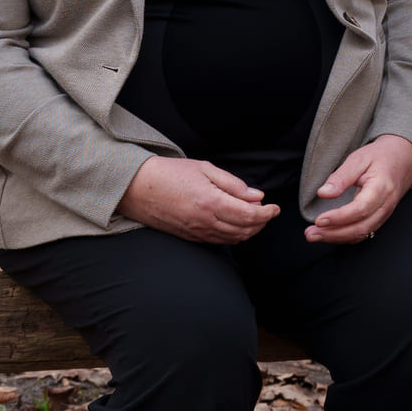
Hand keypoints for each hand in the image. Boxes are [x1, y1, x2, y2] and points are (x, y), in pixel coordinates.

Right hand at [119, 157, 279, 244]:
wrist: (136, 188)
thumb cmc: (169, 173)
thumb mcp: (204, 169)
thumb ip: (232, 184)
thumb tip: (256, 195)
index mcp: (211, 202)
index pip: (250, 215)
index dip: (267, 213)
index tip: (275, 207)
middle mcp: (205, 222)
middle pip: (245, 230)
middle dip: (261, 223)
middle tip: (268, 211)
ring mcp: (196, 232)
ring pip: (233, 239)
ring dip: (249, 231)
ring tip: (255, 218)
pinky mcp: (189, 237)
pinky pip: (218, 242)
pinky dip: (233, 236)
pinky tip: (236, 226)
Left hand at [306, 134, 411, 244]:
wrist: (403, 158)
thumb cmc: (380, 157)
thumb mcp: (359, 158)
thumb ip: (341, 177)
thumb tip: (323, 193)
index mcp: (381, 188)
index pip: (360, 209)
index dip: (339, 217)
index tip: (319, 220)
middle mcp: (385, 205)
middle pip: (360, 227)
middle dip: (333, 234)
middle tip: (310, 233)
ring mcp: (384, 214)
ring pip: (362, 233)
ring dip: (337, 238)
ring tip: (315, 235)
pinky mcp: (380, 218)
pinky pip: (364, 232)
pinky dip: (346, 237)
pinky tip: (330, 235)